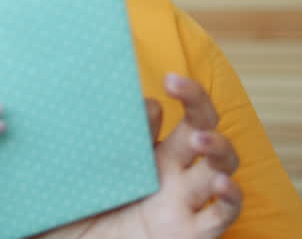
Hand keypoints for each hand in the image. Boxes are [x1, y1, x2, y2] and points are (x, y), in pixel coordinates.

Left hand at [36, 74, 241, 238]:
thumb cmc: (70, 214)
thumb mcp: (77, 170)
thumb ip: (96, 138)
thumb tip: (133, 102)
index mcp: (141, 153)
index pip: (163, 113)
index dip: (162, 94)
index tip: (157, 79)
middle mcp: (168, 172)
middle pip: (202, 126)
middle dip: (198, 101)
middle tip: (176, 84)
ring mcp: (182, 201)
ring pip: (222, 165)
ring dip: (221, 146)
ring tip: (200, 140)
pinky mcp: (190, 233)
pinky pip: (225, 214)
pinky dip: (231, 197)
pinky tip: (220, 184)